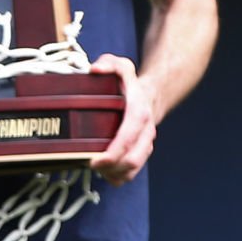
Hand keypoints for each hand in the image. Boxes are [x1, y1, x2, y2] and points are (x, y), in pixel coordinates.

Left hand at [88, 55, 155, 184]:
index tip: (95, 160)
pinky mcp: (142, 154)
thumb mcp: (121, 66)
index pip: (128, 138)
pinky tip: (104, 171)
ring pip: (132, 170)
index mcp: (139, 113)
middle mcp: (146, 131)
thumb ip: (109, 63)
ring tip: (95, 168)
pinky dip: (117, 177)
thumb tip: (95, 69)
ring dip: (113, 174)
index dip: (112, 154)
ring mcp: (145, 145)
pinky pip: (131, 174)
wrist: (152, 96)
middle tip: (89, 165)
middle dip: (110, 168)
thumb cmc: (130, 84)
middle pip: (132, 160)